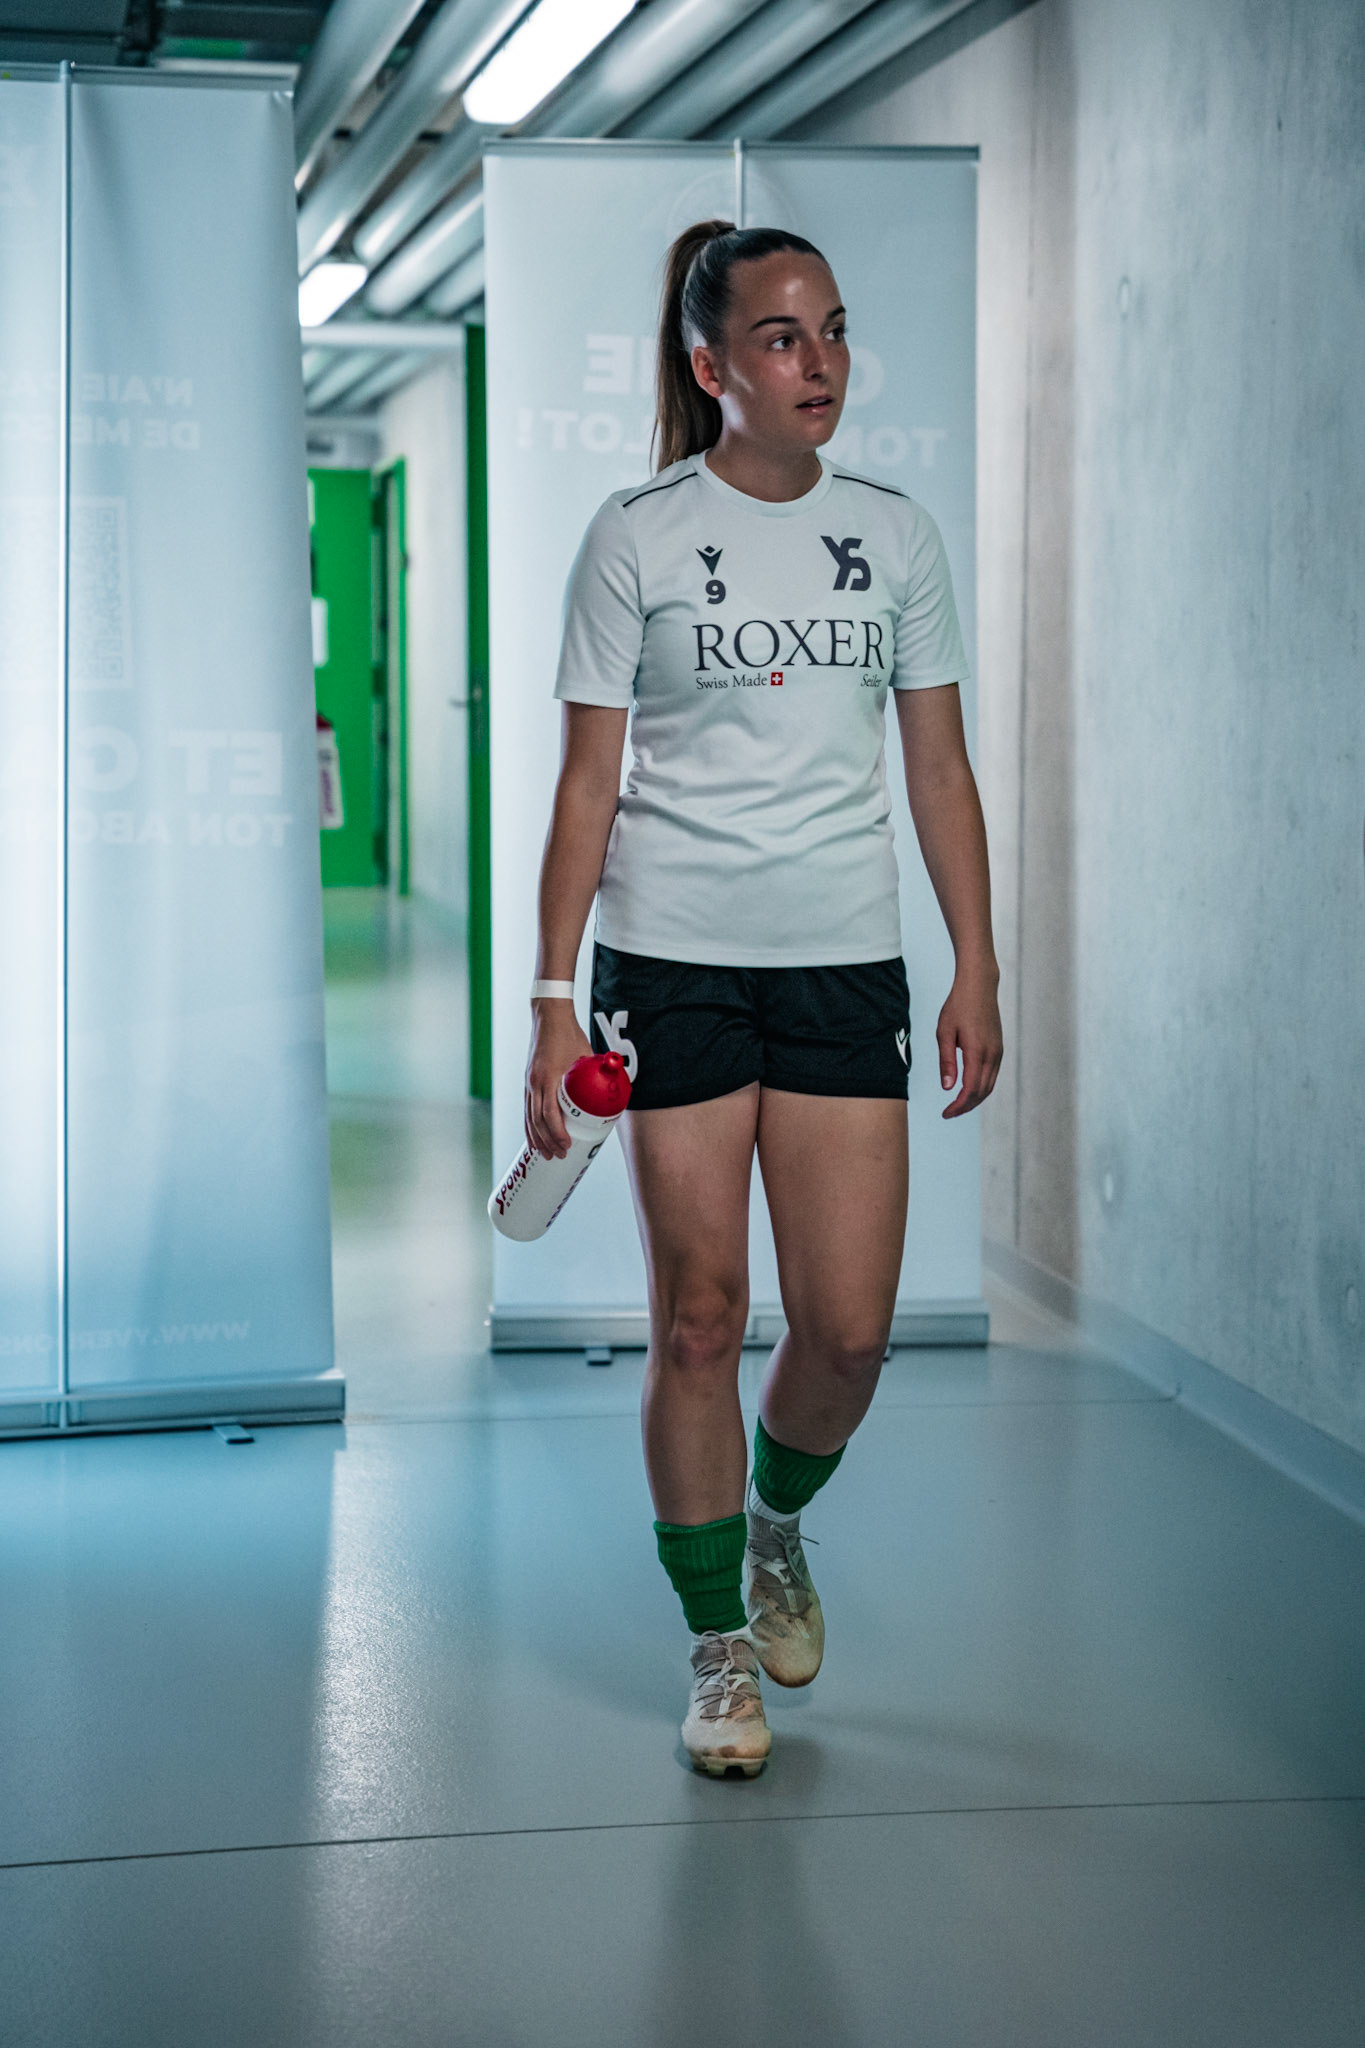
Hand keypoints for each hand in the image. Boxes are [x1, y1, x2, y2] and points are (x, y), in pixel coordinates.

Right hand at [525, 1003, 592, 1158]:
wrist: (549, 1017)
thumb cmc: (570, 1035)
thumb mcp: (586, 1055)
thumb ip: (597, 1073)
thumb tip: (613, 1090)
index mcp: (548, 1078)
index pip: (549, 1114)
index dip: (557, 1133)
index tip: (567, 1145)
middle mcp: (535, 1083)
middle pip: (538, 1121)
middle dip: (548, 1141)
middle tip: (559, 1156)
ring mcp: (529, 1083)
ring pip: (529, 1118)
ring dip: (537, 1138)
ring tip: (545, 1154)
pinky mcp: (528, 1082)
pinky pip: (527, 1110)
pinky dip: (529, 1126)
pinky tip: (533, 1138)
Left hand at [936, 969, 1002, 1118]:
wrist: (979, 985)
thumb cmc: (957, 1006)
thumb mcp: (944, 1032)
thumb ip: (947, 1061)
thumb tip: (948, 1088)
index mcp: (977, 1052)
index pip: (970, 1089)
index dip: (958, 1106)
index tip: (945, 1114)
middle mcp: (992, 1055)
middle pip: (982, 1092)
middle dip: (966, 1107)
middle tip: (948, 1114)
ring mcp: (998, 1052)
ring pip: (989, 1086)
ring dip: (974, 1099)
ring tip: (957, 1105)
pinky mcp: (998, 1048)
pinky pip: (992, 1075)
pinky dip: (981, 1087)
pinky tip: (968, 1089)